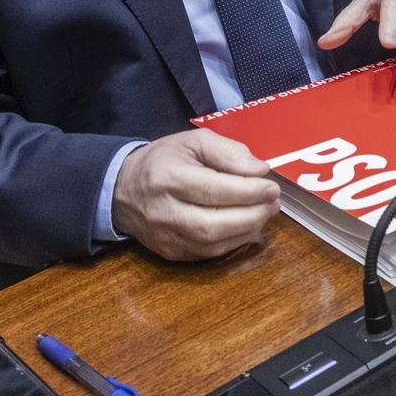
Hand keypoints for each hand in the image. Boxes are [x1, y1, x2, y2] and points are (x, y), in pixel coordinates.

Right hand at [111, 128, 280, 261]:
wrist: (122, 190)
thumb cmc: (162, 161)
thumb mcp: (193, 142)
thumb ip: (228, 151)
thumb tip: (259, 170)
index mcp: (167, 177)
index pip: (213, 190)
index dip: (248, 191)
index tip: (272, 187)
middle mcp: (164, 211)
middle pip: (213, 223)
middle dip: (251, 215)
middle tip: (274, 203)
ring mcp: (165, 236)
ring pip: (212, 243)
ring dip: (246, 231)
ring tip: (264, 214)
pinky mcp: (170, 253)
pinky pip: (207, 254)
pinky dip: (232, 242)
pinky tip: (246, 227)